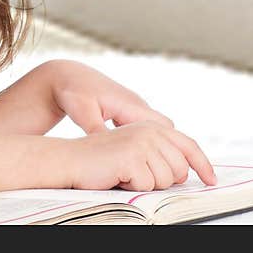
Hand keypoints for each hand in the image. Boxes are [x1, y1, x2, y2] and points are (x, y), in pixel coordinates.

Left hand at [47, 59, 217, 187]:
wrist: (67, 75)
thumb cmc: (74, 91)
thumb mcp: (83, 112)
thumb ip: (98, 130)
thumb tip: (110, 148)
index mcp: (130, 106)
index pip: (163, 129)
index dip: (176, 148)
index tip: (184, 169)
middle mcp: (137, 106)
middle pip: (167, 130)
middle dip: (175, 151)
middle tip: (178, 177)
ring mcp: (133, 108)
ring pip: (159, 130)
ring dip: (165, 148)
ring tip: (168, 173)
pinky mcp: (127, 112)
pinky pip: (148, 129)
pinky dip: (153, 143)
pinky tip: (148, 160)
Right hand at [68, 120, 218, 189]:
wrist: (70, 159)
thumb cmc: (101, 161)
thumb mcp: (134, 151)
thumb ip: (159, 154)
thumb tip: (184, 174)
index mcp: (153, 127)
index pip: (189, 146)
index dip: (203, 165)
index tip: (212, 180)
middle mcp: (150, 131)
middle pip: (181, 170)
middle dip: (163, 181)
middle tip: (137, 175)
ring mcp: (142, 142)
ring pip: (166, 180)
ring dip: (146, 185)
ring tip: (125, 174)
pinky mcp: (132, 156)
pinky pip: (147, 186)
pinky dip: (132, 188)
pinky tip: (117, 177)